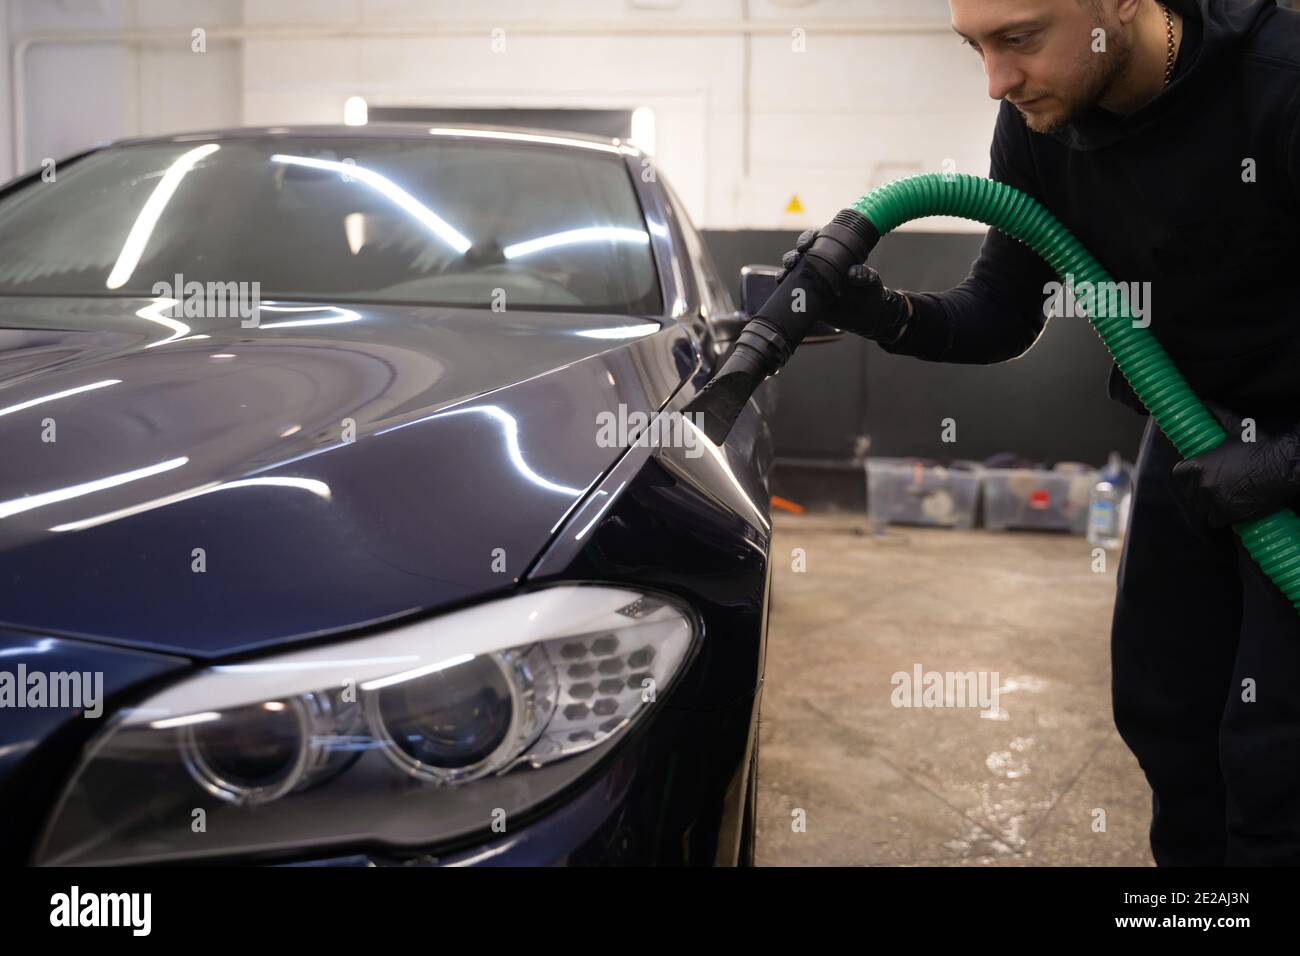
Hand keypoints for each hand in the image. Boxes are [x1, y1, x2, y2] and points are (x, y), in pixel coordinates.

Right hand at [777, 228, 911, 343]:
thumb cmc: (869, 290)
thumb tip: (852, 274)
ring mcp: (812, 281)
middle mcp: (819, 265)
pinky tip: (782, 287)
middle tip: (793, 261)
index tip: (806, 244)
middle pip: (799, 255)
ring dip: (785, 271)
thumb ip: (863, 274)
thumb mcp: (869, 279)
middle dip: (791, 256)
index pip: (816, 240)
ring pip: (792, 272)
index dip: (807, 238)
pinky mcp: (807, 297)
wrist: (867, 316)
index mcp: (833, 253)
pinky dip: (784, 288)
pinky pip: (792, 291)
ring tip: (784, 276)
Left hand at [1171, 401, 1299, 527]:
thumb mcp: (1236, 428)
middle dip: (1195, 488)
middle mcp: (1203, 485)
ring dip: (1205, 503)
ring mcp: (1214, 502)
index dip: (1185, 472)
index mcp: (1199, 466)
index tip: (1192, 472)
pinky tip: (1225, 509)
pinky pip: (1213, 520)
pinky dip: (1217, 516)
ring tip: (1218, 497)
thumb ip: (1218, 415)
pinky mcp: (1228, 515)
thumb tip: (1207, 401)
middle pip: (1188, 491)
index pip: (1178, 473)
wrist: (1284, 467)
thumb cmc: (1260, 447)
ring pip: (1200, 507)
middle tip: (1209, 484)